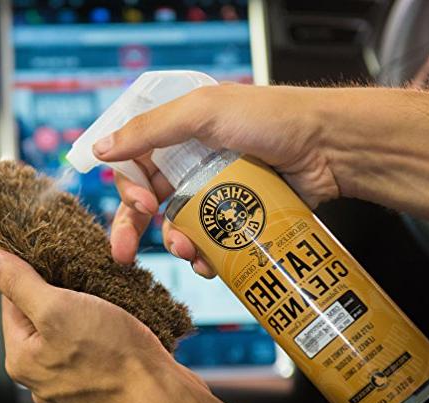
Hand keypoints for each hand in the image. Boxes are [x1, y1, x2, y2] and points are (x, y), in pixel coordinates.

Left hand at [0, 250, 207, 402]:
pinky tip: (119, 329)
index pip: (12, 303)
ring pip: (70, 336)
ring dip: (84, 316)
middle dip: (63, 296)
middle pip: (42, 320)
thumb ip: (20, 285)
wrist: (159, 397)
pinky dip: (102, 336)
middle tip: (88, 283)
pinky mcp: (98, 388)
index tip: (52, 258)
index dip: (31, 275)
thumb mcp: (59, 308)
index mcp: (22, 359)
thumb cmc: (115, 357)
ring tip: (108, 306)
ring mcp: (71, 387)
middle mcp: (42, 379)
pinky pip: (91, 352)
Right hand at [92, 83, 338, 277]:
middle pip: (149, 201)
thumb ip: (150, 130)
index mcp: (178, 134)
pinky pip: (210, 241)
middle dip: (134, 228)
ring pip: (179, 226)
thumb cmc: (270, 119)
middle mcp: (192, 163)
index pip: (135, 165)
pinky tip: (210, 263)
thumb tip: (102, 148)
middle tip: (124, 253)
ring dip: (177, 244)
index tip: (143, 205)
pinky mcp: (237, 215)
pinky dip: (206, 256)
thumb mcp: (204, 113)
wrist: (326, 147)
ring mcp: (214, 192)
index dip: (130, 188)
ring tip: (190, 254)